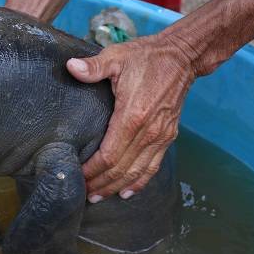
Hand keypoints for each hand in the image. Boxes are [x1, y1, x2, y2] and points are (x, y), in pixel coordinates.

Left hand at [66, 35, 195, 201]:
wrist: (182, 57)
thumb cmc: (146, 57)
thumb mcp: (116, 57)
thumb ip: (93, 66)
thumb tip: (71, 67)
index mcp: (133, 115)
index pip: (109, 154)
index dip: (92, 170)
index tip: (78, 177)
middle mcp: (149, 131)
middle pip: (121, 168)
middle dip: (101, 183)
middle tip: (84, 194)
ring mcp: (161, 136)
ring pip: (137, 172)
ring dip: (117, 187)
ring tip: (99, 196)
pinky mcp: (168, 136)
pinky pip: (153, 166)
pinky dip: (140, 182)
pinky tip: (127, 192)